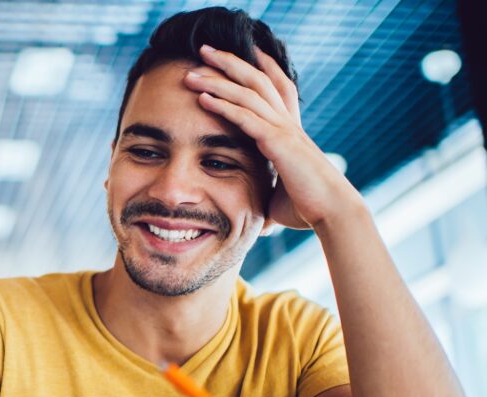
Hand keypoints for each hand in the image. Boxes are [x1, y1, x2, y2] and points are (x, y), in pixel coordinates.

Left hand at [182, 45, 362, 229]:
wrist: (332, 213)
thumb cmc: (308, 209)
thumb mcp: (279, 198)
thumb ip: (266, 196)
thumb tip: (258, 218)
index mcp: (290, 131)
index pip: (278, 88)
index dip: (263, 66)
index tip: (246, 50)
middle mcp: (287, 124)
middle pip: (257, 80)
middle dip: (230, 62)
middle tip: (204, 49)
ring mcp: (284, 130)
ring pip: (248, 93)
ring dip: (217, 80)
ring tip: (191, 73)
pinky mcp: (278, 143)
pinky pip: (246, 117)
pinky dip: (223, 106)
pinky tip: (202, 98)